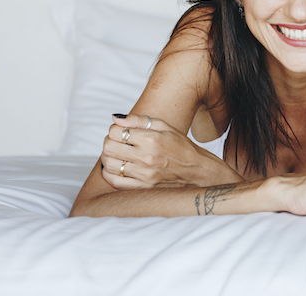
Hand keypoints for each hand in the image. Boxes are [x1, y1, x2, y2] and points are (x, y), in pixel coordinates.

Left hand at [101, 114, 241, 188]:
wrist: (197, 170)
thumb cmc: (181, 146)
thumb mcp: (164, 126)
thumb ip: (139, 120)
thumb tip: (116, 119)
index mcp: (151, 139)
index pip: (115, 131)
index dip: (114, 129)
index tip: (121, 130)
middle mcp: (146, 157)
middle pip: (108, 147)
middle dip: (109, 141)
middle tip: (118, 141)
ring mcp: (144, 174)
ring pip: (109, 164)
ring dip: (109, 157)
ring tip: (118, 154)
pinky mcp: (143, 187)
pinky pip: (115, 181)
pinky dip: (110, 173)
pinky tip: (117, 167)